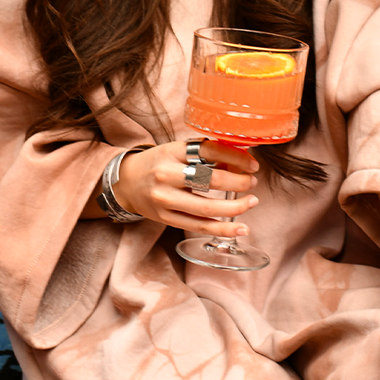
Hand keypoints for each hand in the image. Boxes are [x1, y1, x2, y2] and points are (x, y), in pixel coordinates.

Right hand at [116, 142, 258, 234]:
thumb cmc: (158, 163)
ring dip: (235, 207)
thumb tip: (240, 161)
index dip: (236, 158)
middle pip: (210, 180)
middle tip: (253, 182)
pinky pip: (199, 226)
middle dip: (238, 182)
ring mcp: (165, 199)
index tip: (253, 164)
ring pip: (207, 208)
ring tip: (252, 202)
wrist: (126, 183)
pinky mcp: (166, 218)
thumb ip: (205, 154)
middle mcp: (166, 175)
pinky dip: (223, 229)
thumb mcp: (177, 150)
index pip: (209, 151)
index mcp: (172, 152)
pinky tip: (240, 228)